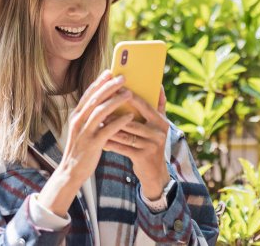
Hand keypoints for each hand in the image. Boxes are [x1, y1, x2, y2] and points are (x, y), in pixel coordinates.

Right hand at [37, 70, 133, 216]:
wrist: (71, 172)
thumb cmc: (82, 148)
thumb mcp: (83, 128)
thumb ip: (92, 115)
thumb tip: (107, 101)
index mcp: (77, 116)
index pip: (88, 94)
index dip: (99, 82)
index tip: (110, 72)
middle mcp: (78, 121)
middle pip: (95, 99)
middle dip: (109, 87)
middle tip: (123, 78)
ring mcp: (84, 132)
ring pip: (100, 111)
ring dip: (116, 100)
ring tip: (129, 94)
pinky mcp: (92, 144)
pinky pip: (107, 129)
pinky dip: (119, 121)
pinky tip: (131, 116)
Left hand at [105, 86, 170, 200]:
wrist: (156, 173)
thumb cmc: (153, 144)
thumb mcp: (159, 126)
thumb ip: (159, 107)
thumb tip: (160, 86)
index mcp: (161, 122)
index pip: (144, 106)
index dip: (130, 97)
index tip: (115, 89)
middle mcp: (158, 133)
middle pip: (132, 121)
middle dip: (115, 115)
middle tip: (100, 108)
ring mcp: (151, 146)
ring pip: (126, 135)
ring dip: (110, 129)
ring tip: (98, 123)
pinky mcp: (142, 157)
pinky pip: (123, 148)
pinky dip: (111, 143)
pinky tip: (101, 140)